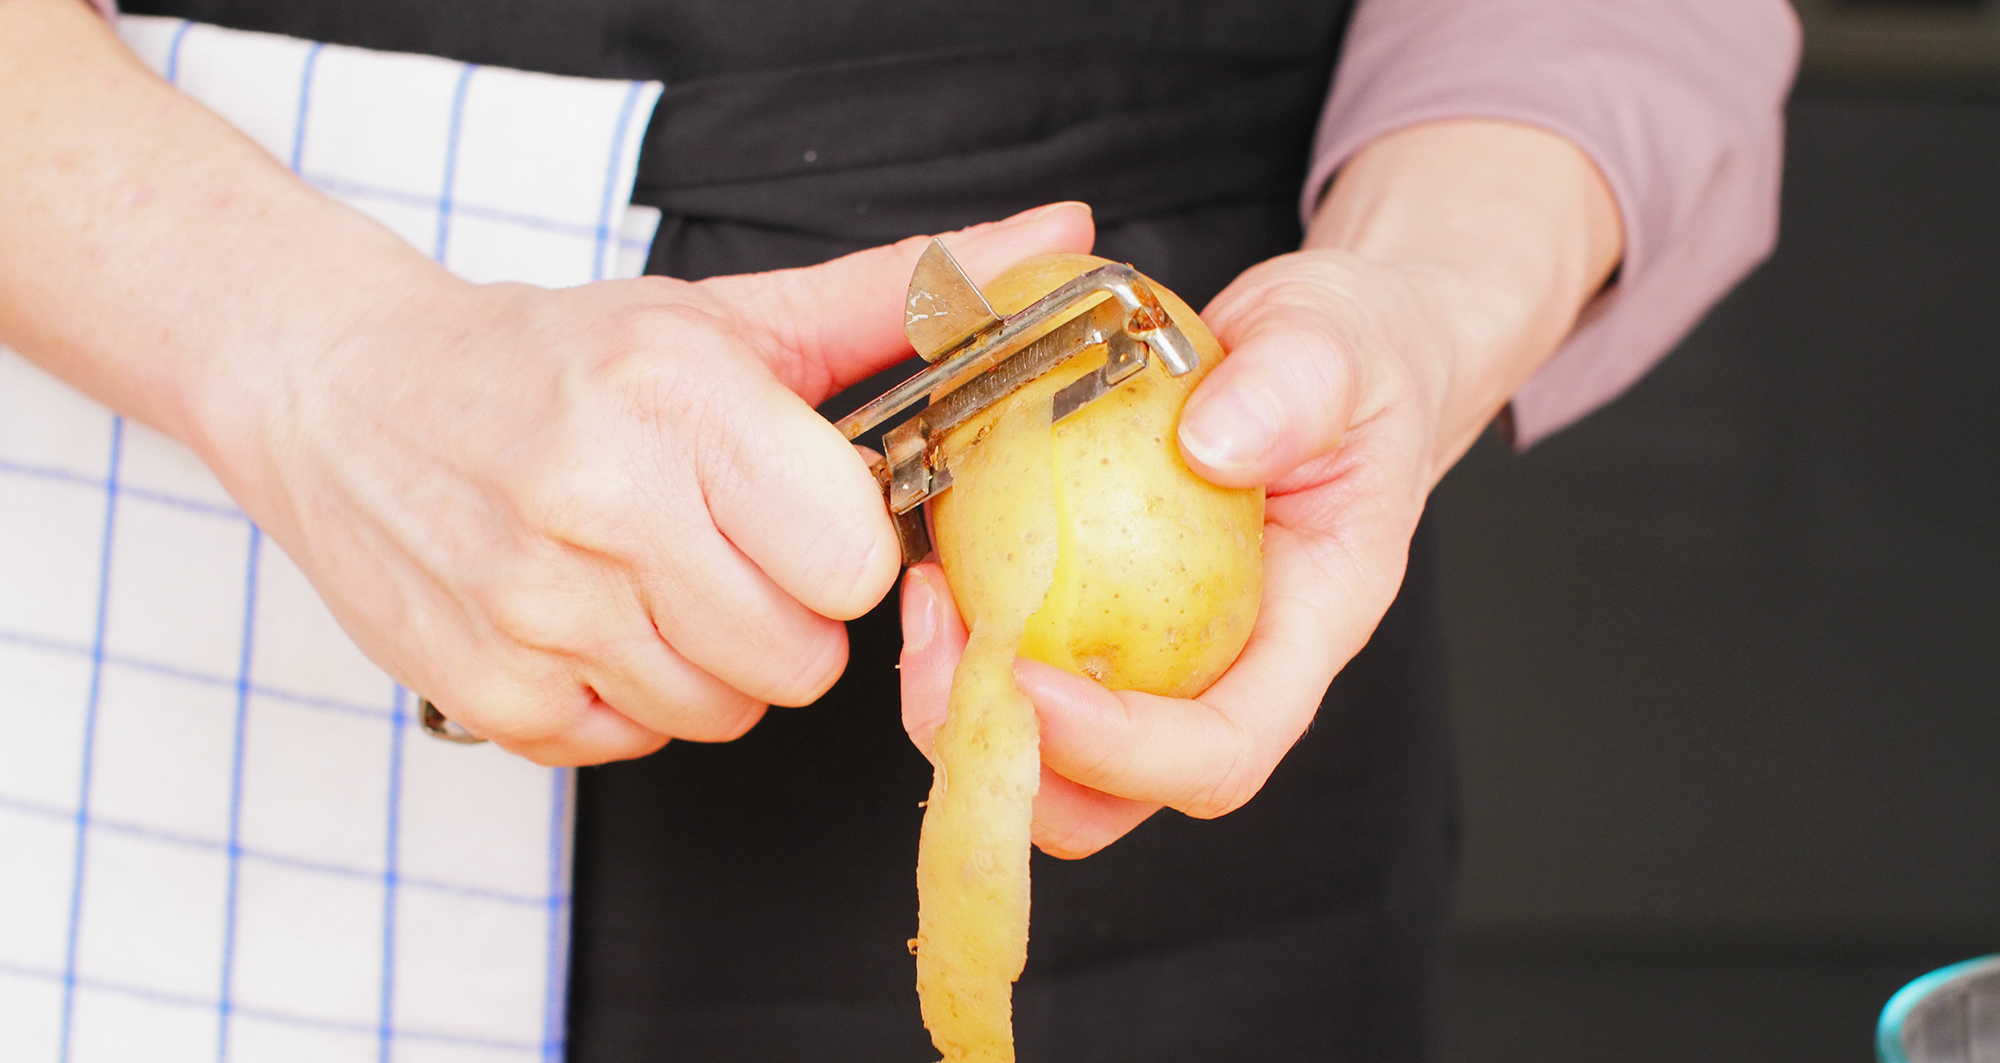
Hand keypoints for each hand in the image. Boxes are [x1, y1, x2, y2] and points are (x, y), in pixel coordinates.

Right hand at [200, 203, 1093, 765]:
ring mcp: (535, 610)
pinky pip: (634, 746)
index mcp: (677, 399)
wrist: (340, 389)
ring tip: (654, 578)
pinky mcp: (489, 692)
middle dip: (788, 615)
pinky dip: (629, 699)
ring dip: (712, 662)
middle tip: (726, 550)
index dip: (844, 550)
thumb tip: (1057, 235)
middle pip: (801, 658)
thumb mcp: (723, 317)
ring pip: (726, 714)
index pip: (852, 563)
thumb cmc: (552, 359)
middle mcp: (601, 505)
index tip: (804, 517)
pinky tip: (591, 618)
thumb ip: (892, 297)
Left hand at [899, 120, 1620, 856]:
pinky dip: (956, 643)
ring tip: (923, 603)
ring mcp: (1153, 652)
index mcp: (1305, 629)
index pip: (1222, 751)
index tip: (1031, 683)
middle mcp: (1223, 668)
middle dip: (1013, 761)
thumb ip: (1296, 387)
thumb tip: (1214, 444)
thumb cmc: (1357, 360)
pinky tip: (924, 568)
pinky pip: (1015, 666)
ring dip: (964, 710)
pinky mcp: (1093, 615)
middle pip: (1115, 796)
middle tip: (941, 655)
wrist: (1335, 352)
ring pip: (1047, 754)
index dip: (1123, 752)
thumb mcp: (1340, 344)